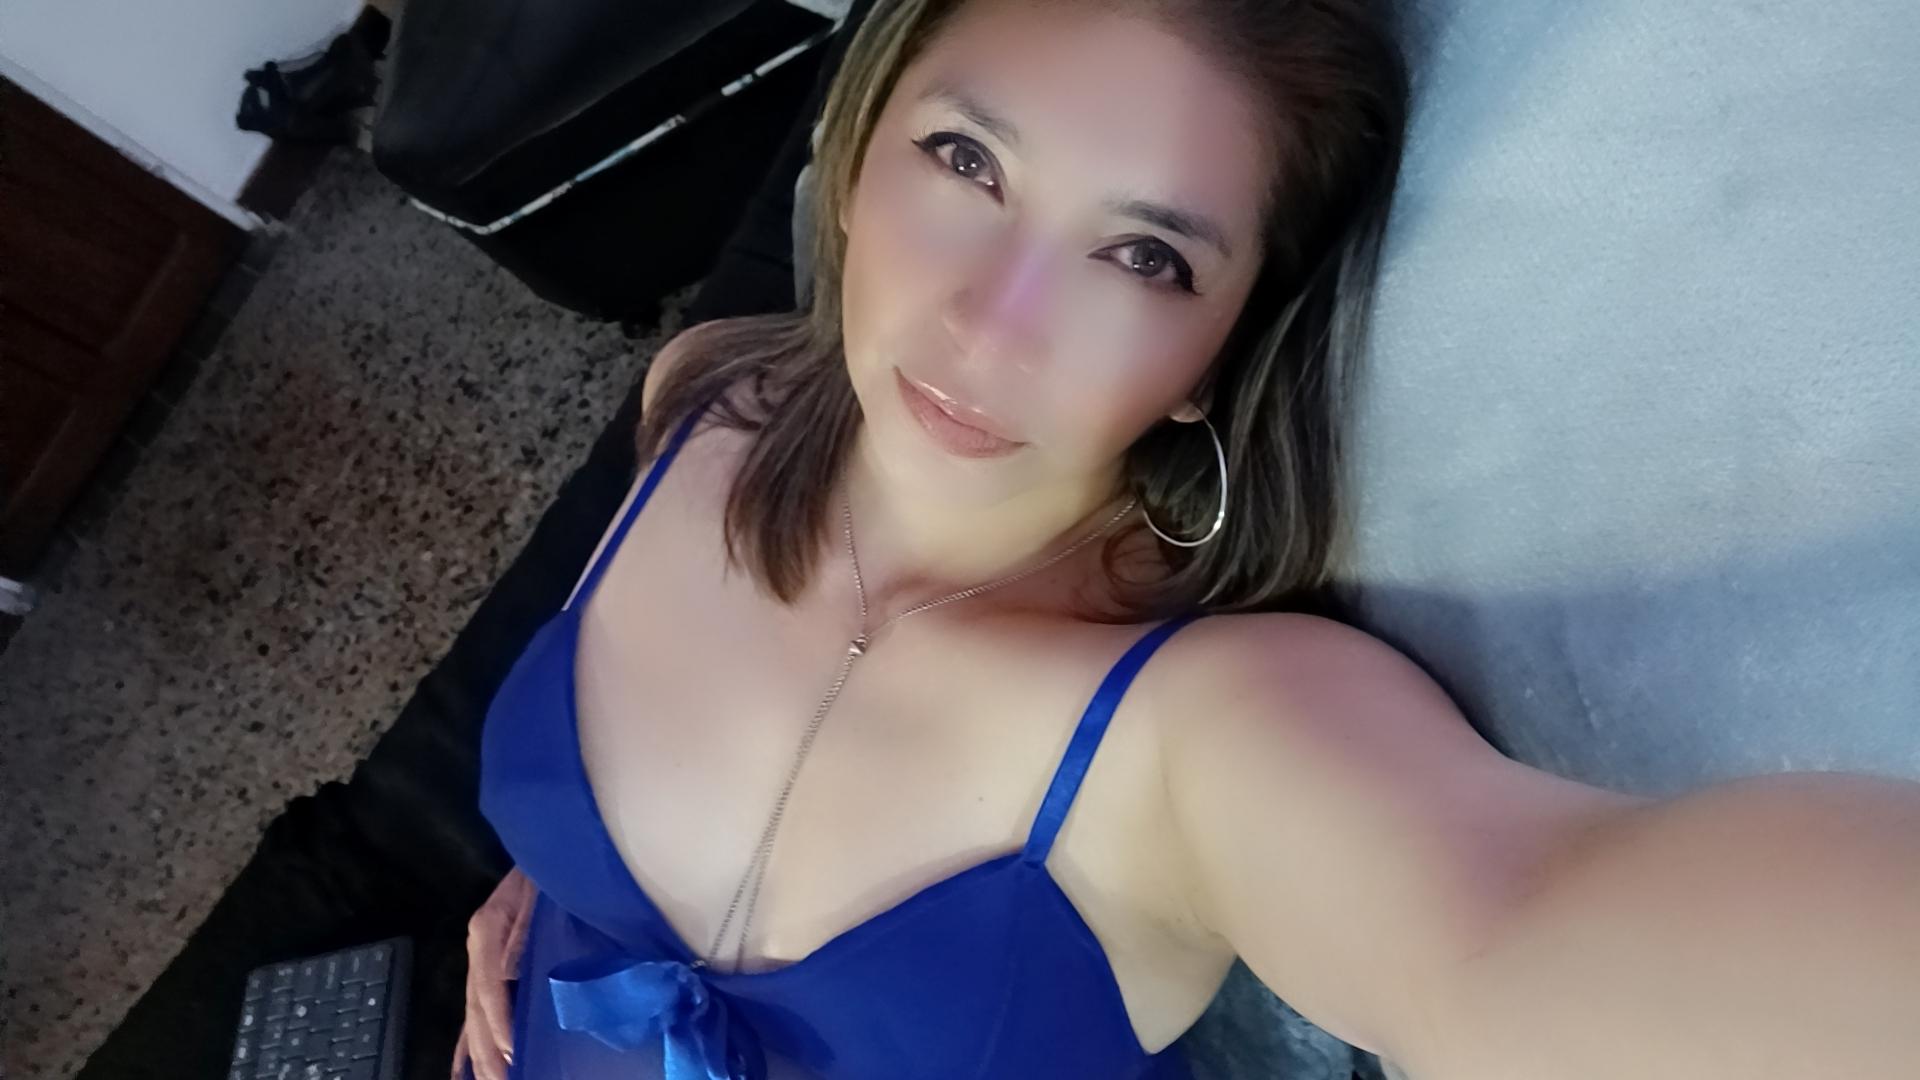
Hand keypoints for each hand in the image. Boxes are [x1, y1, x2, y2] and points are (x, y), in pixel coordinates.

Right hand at [452, 866, 535, 1079]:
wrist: (550, 847)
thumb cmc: (547, 870)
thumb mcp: (538, 891)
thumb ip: (524, 931)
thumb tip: (511, 973)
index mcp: (487, 930)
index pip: (490, 986)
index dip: (500, 1022)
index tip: (512, 1052)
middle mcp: (479, 949)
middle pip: (477, 1009)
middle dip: (488, 1051)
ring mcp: (481, 960)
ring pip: (473, 1016)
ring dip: (480, 1054)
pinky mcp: (489, 966)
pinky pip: (476, 1011)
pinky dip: (469, 1043)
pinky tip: (465, 1071)